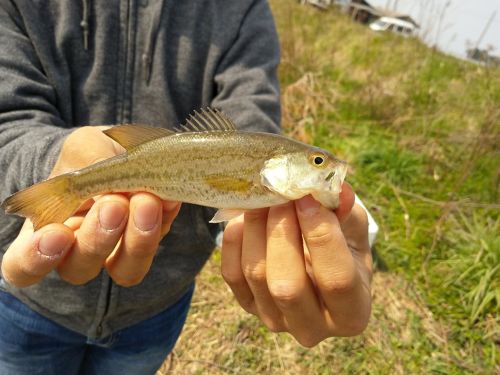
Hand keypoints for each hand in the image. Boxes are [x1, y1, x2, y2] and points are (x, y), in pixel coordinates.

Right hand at [2, 126, 180, 287]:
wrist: (121, 150)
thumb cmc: (88, 154)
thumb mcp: (83, 148)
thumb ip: (90, 164)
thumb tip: (115, 191)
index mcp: (44, 233)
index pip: (23, 265)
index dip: (35, 259)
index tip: (57, 234)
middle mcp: (78, 251)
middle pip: (79, 268)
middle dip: (98, 238)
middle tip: (114, 204)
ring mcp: (117, 251)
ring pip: (125, 270)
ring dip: (137, 238)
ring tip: (146, 202)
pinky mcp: (150, 240)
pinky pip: (159, 241)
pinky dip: (165, 218)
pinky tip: (167, 197)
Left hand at [221, 183, 371, 346]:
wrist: (319, 270)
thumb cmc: (344, 248)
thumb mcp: (353, 231)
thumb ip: (345, 212)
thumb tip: (336, 189)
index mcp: (352, 312)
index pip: (337, 280)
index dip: (322, 235)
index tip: (308, 197)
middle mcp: (312, 327)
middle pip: (287, 285)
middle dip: (281, 231)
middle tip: (281, 194)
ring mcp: (275, 319)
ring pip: (256, 275)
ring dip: (257, 228)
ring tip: (263, 197)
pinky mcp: (248, 306)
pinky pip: (232, 273)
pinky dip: (235, 239)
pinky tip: (246, 217)